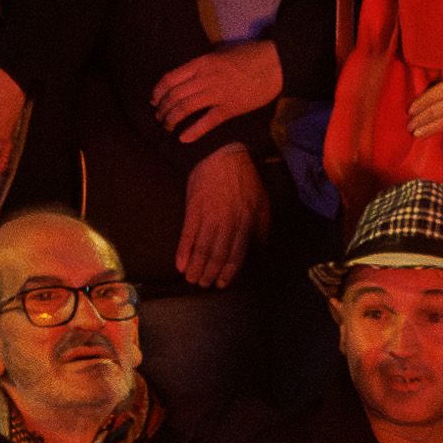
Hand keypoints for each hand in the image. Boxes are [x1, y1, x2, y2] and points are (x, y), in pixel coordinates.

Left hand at [155, 40, 282, 139]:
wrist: (277, 64)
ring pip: (185, 108)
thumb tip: (191, 74)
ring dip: (172, 119)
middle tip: (160, 116)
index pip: (170, 79)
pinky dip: (193, 131)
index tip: (154, 100)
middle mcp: (205, 78)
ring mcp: (218, 94)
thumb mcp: (221, 53)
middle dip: (162, 108)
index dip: (158, 92)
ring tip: (167, 126)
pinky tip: (183, 138)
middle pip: (174, 95)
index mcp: (201, 63)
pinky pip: (207, 122)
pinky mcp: (231, 108)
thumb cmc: (251, 55)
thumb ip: (204, 64)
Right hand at [177, 141, 264, 287]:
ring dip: (196, 267)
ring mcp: (208, 217)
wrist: (223, 157)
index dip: (229, 272)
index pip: (236, 254)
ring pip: (202, 249)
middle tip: (204, 285)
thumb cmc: (245, 181)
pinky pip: (187, 235)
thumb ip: (262, 228)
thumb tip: (261, 248)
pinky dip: (183, 251)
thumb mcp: (262, 204)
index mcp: (245, 223)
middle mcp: (227, 224)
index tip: (223, 283)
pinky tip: (180, 265)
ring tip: (192, 279)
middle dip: (211, 274)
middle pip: (217, 255)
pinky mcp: (192, 209)